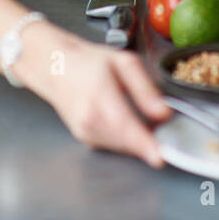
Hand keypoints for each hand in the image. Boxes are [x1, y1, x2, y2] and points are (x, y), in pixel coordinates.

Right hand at [23, 34, 171, 167]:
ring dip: (137, 140)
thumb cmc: (88, 62)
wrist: (55, 69)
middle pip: (127, 142)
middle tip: (160, 127)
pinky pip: (113, 146)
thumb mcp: (123, 62)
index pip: (125, 127)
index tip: (160, 157)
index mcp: (99, 95)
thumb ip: (145, 88)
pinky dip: (125, 139)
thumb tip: (163, 113)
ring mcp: (85, 132)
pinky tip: (125, 122)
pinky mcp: (85, 139)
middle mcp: (89, 118)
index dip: (144, 145)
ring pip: (122, 147)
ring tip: (144, 121)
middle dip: (148, 141)